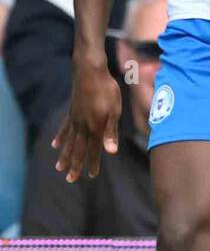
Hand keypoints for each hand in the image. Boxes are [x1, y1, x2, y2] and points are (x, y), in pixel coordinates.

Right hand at [52, 58, 121, 181]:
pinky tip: (55, 144)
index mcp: (95, 128)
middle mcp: (82, 126)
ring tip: (59, 168)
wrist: (90, 71)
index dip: (93, 163)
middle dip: (75, 165)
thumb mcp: (115, 111)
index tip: (91, 176)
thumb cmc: (107, 90)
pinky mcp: (71, 111)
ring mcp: (75, 119)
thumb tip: (111, 152)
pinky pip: (64, 128)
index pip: (93, 150)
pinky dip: (60, 137)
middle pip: (78, 149)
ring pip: (68, 141)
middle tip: (70, 179)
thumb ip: (111, 132)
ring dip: (64, 155)